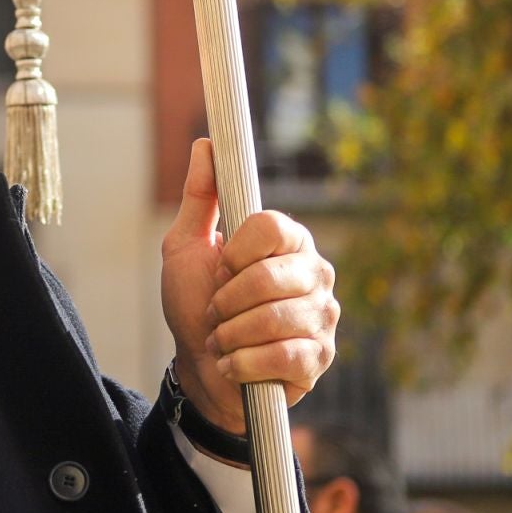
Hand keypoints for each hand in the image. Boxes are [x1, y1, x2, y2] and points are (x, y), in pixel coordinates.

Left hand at [159, 138, 338, 432]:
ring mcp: (323, 317)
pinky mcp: (321, 357)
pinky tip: (234, 363)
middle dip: (226, 300)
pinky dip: (242, 362)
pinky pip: (282, 355)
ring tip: (223, 337)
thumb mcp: (187, 247)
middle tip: (216, 310)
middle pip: (269, 276)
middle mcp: (316, 273)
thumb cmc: (195, 303)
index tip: (220, 267)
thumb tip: (206, 144)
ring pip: (272, 318)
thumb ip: (201, 197)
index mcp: (288, 241)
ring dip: (230, 333)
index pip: (271, 226)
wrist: (201, 368)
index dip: (235, 251)